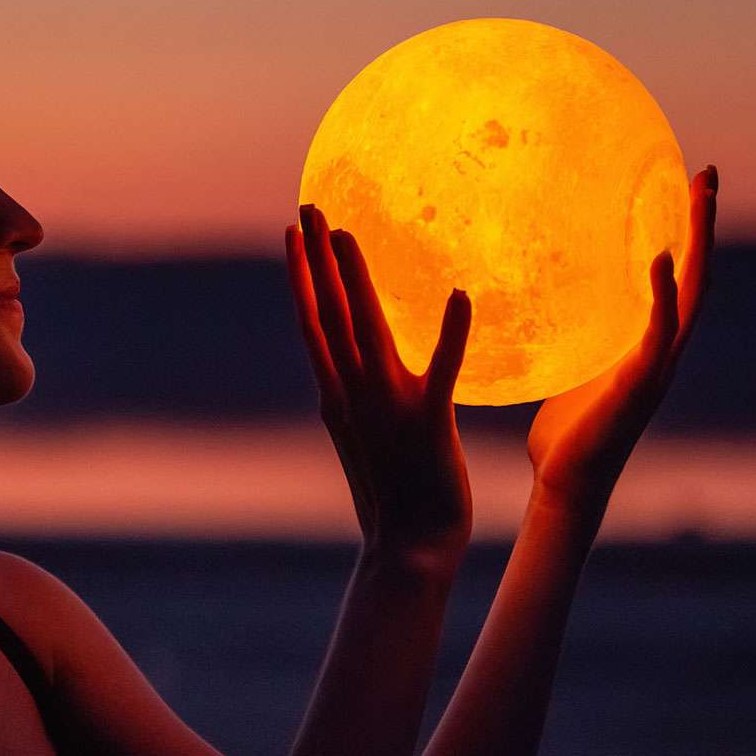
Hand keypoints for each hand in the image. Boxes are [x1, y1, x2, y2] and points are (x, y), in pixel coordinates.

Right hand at [286, 205, 473, 565]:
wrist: (408, 548)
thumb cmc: (397, 498)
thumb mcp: (371, 440)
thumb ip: (364, 398)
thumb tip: (360, 367)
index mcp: (338, 397)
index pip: (313, 323)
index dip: (302, 275)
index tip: (294, 232)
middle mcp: (352, 395)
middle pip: (325, 314)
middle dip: (313, 259)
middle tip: (305, 208)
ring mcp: (385, 407)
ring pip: (364, 330)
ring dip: (354, 280)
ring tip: (346, 234)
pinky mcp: (428, 424)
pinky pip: (442, 370)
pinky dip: (450, 333)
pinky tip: (461, 295)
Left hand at [528, 165, 718, 512]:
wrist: (565, 483)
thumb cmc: (562, 436)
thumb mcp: (564, 370)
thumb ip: (564, 338)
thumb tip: (527, 306)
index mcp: (646, 344)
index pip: (676, 276)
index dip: (683, 233)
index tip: (683, 184)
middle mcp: (663, 349)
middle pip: (698, 273)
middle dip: (704, 223)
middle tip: (709, 172)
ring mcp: (658, 366)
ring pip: (694, 293)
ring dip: (700, 244)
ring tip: (701, 195)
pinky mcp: (640, 384)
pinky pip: (659, 333)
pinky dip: (666, 295)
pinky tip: (661, 259)